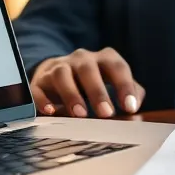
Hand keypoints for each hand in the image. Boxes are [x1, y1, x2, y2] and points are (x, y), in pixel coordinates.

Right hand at [29, 47, 145, 117]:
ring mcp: (59, 67)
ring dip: (71, 94)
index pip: (116, 66)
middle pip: (88, 69)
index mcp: (103, 59)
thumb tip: (135, 110)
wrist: (57, 73)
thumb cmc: (92, 82)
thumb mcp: (113, 84)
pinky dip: (43, 100)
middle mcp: (81, 59)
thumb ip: (130, 93)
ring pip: (62, 75)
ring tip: (80, 115)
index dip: (124, 86)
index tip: (130, 107)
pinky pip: (38, 87)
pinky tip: (50, 112)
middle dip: (98, 92)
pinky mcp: (40, 80)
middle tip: (107, 114)